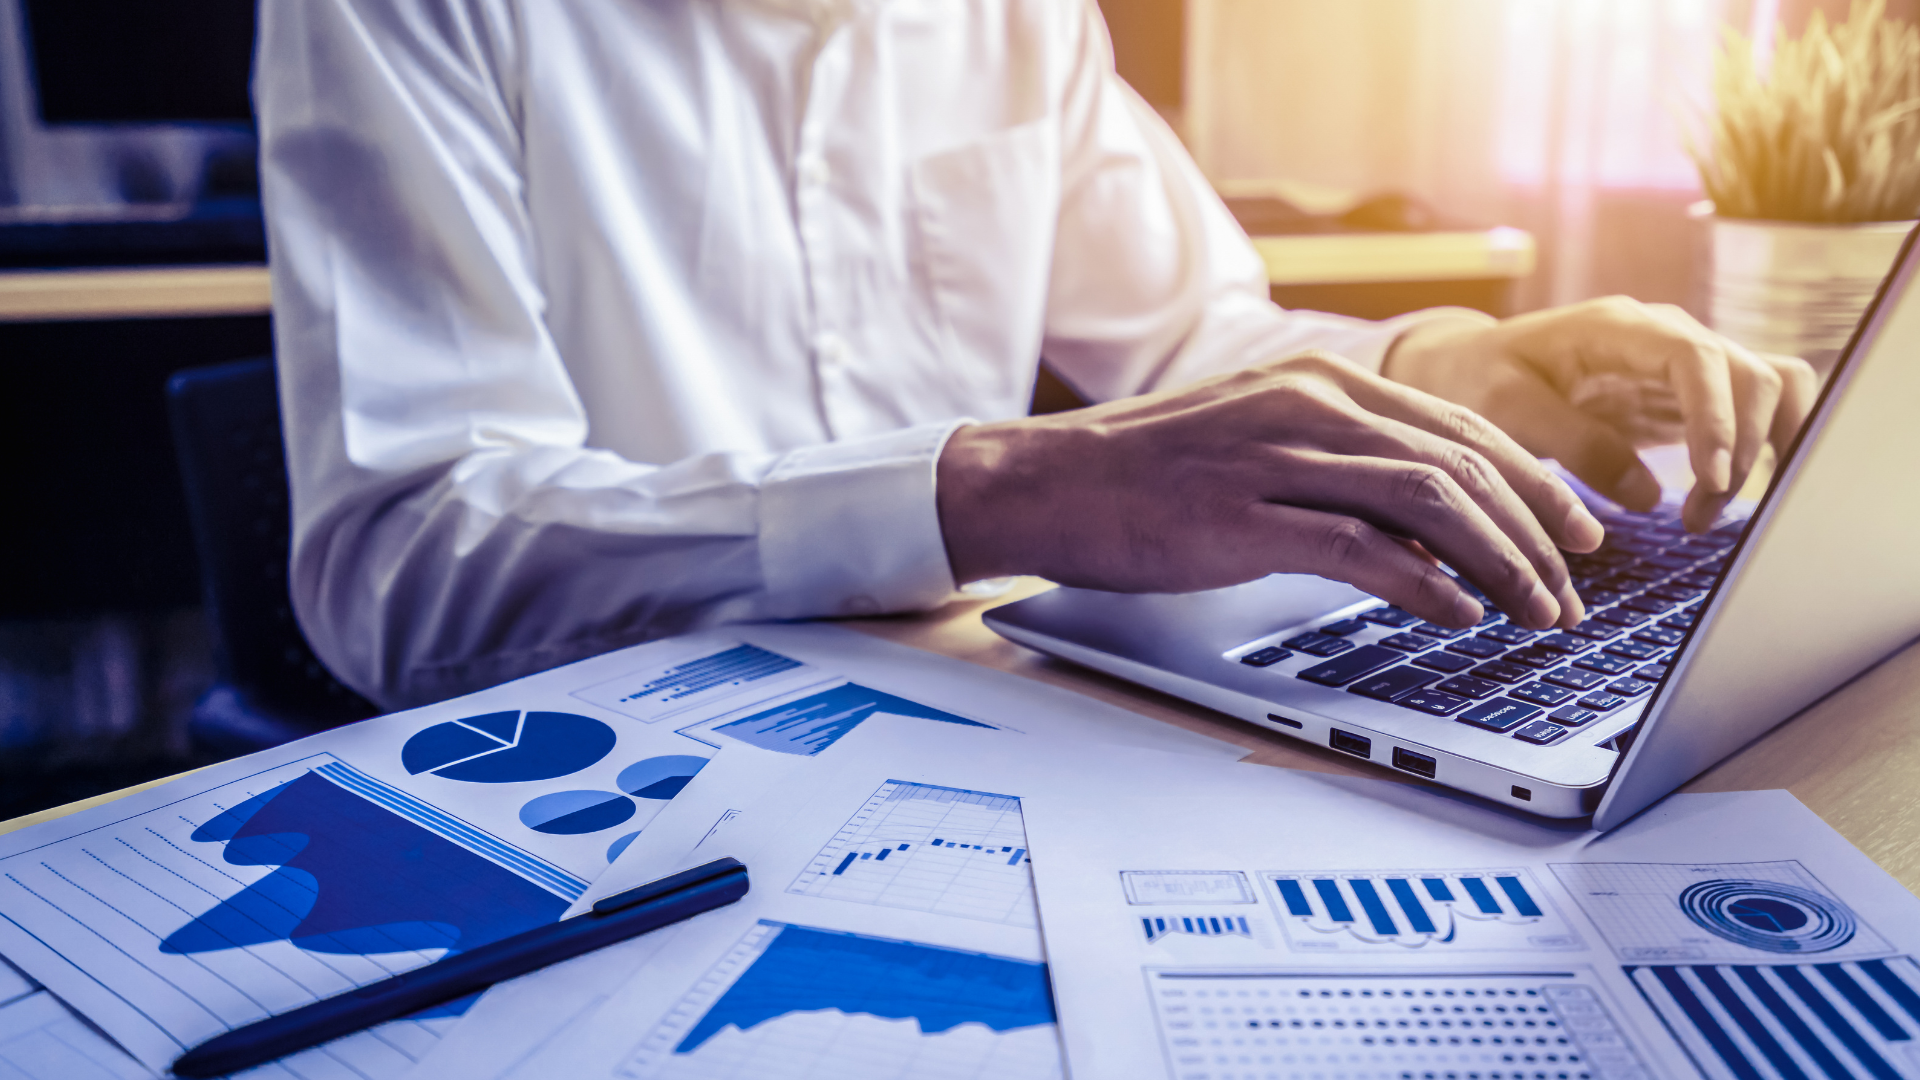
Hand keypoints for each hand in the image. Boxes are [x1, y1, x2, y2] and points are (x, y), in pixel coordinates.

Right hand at [937, 353, 1603, 629]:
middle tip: (1576, 590)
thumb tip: (1420, 519)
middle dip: (1537, 532)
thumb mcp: (1255, 441)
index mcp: (1320, 383)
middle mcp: (1311, 404)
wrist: (1046, 481)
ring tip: (1538, 613)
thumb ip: (1336, 462)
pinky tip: (1458, 615)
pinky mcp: (1245, 514)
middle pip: (1464, 460)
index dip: (1535, 483)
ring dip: (1502, 562)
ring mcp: (1278, 456)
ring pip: (1430, 498)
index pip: (1460, 426)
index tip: (1578, 532)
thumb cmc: (1144, 474)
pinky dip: (1425, 582)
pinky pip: (1361, 546)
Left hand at [1382, 297, 1817, 532]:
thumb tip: (1651, 497)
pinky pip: (1749, 411)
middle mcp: (1665, 337)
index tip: (1711, 479)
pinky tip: (1730, 495)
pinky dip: (1761, 448)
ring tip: (1711, 511)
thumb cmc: (1479, 381)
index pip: (1698, 358)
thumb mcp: (1507, 411)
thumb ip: (1576, 446)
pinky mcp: (1685, 396)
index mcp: (1619, 328)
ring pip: (1766, 390)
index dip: (1716, 418)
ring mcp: (1682, 365)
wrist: (1467, 368)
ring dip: (1762, 450)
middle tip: (1698, 518)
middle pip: (1750, 376)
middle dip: (1742, 449)